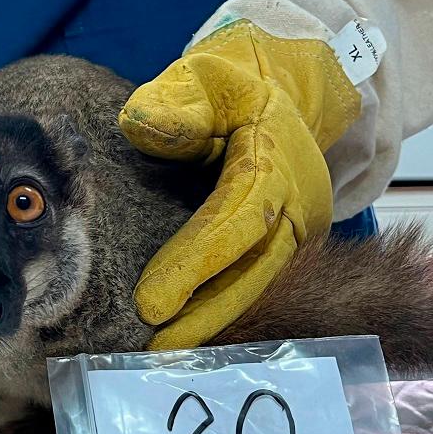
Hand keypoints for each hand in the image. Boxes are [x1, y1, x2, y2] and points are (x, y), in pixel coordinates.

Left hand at [119, 21, 359, 349]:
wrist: (282, 95)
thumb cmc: (230, 90)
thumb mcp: (204, 79)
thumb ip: (177, 102)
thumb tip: (138, 126)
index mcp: (273, 162)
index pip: (235, 219)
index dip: (196, 262)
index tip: (151, 302)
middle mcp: (293, 205)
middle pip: (253, 270)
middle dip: (207, 314)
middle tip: (158, 350)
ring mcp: (294, 229)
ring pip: (256, 285)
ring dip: (213, 322)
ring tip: (164, 355)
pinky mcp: (282, 244)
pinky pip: (252, 282)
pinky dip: (220, 310)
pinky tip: (185, 335)